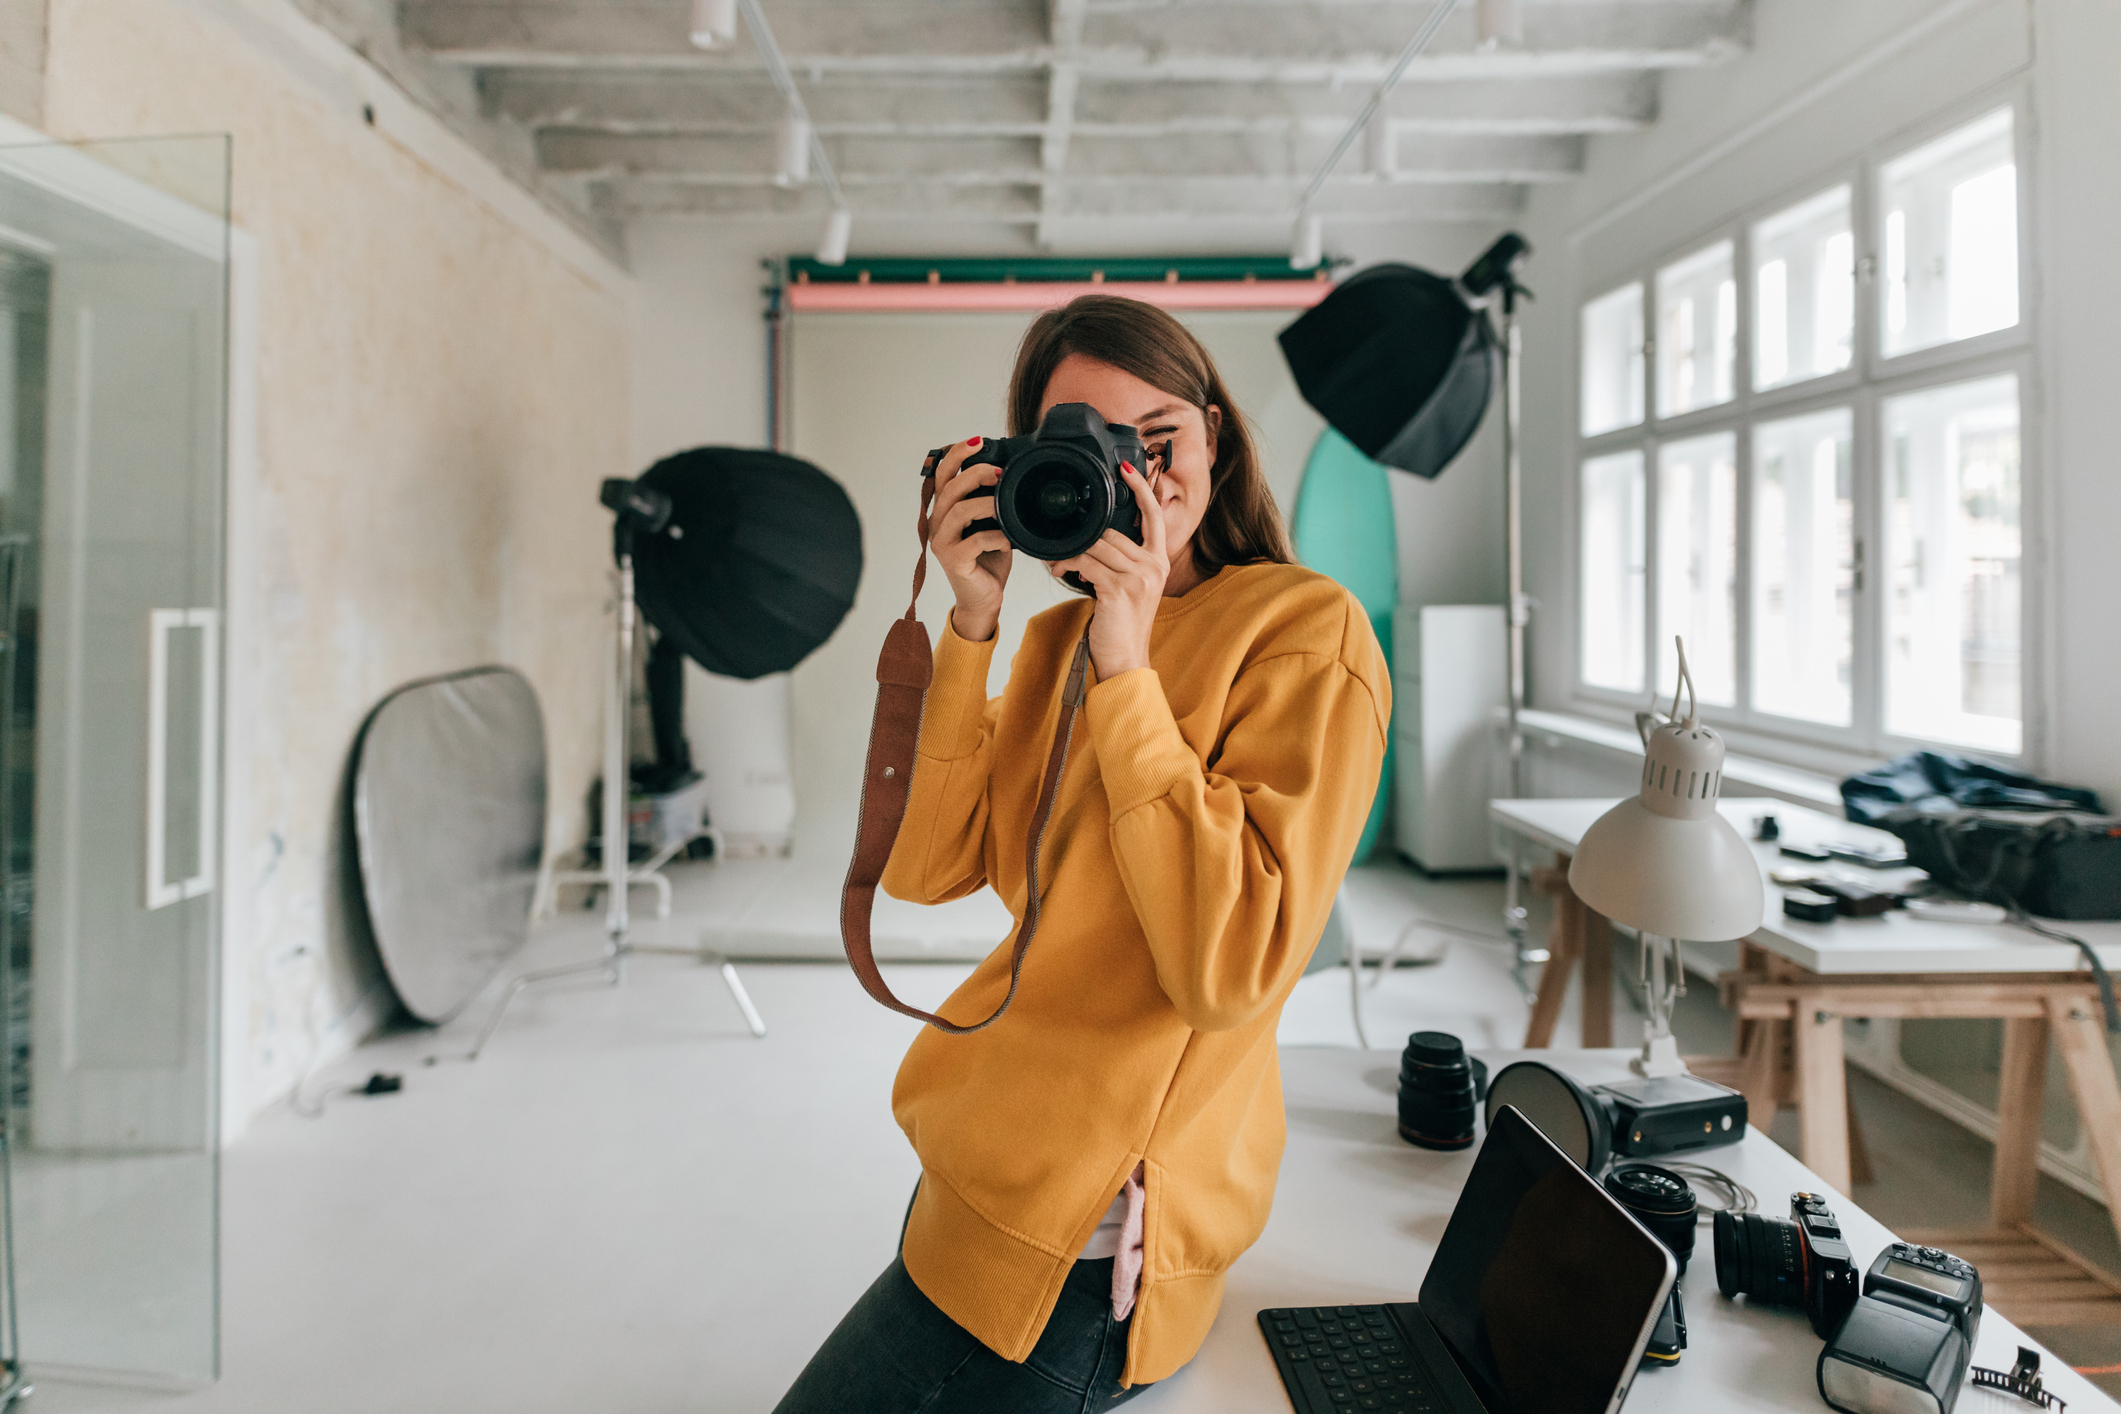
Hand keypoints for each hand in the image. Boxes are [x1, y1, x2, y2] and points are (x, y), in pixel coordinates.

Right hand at [928, 438, 1010, 641]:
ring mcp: (942, 542)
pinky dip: (995, 536)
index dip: (958, 454)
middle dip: (975, 473)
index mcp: (945, 510)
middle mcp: (938, 523)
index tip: (979, 441)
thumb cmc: (988, 560)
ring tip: (1005, 504)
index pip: (942, 474)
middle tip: (999, 473)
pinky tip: (1008, 539)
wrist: (984, 599)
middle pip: (949, 487)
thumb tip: (1009, 475)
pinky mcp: (953, 560)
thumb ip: (991, 501)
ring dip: (987, 503)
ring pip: (959, 510)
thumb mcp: (991, 524)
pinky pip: (974, 540)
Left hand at [1049, 462, 1166, 676]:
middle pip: (1113, 531)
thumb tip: (1092, 540)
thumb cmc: (1121, 625)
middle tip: (1062, 549)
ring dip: (1071, 551)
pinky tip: (1062, 571)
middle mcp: (1154, 565)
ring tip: (1058, 563)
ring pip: (1097, 545)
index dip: (1141, 488)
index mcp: (1159, 561)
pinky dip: (1068, 564)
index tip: (1126, 467)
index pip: (1154, 515)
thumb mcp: (1129, 587)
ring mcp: (1140, 576)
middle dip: (1084, 537)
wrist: (1125, 660)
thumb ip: (1120, 561)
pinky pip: (1086, 562)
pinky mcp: (1120, 588)